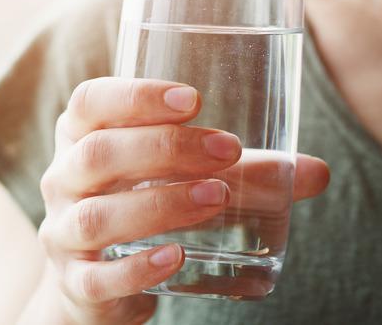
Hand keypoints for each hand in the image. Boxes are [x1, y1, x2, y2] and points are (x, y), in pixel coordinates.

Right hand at [31, 77, 329, 324]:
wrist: (98, 283)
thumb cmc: (146, 204)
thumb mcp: (188, 178)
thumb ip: (248, 172)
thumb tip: (317, 172)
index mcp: (83, 137)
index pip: (91, 102)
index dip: (136, 96)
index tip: (194, 99)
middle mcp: (63, 180)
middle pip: (97, 154)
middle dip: (164, 148)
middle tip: (226, 149)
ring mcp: (63, 235)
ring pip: (97, 216)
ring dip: (160, 204)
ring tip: (215, 198)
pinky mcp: (77, 285)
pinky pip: (97, 278)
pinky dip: (137, 269)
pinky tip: (176, 257)